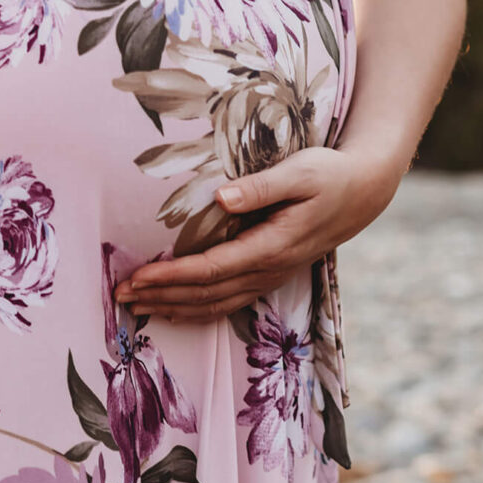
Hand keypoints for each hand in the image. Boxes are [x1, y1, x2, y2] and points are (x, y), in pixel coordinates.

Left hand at [116, 146, 403, 321]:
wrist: (363, 192)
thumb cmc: (329, 175)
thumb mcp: (299, 171)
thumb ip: (260, 187)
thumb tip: (221, 198)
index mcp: (271, 246)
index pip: (209, 270)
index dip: (170, 277)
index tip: (136, 277)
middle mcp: (268, 270)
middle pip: (205, 294)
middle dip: (160, 297)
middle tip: (120, 296)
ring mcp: (270, 277)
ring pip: (215, 304)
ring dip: (173, 307)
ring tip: (135, 308)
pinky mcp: (269, 276)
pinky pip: (228, 303)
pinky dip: (197, 310)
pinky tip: (173, 311)